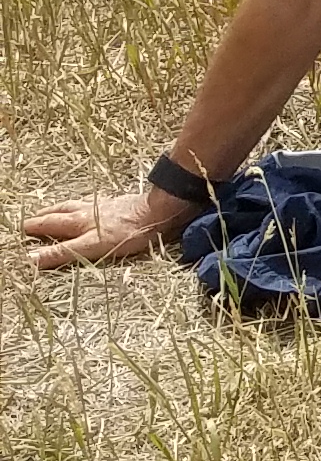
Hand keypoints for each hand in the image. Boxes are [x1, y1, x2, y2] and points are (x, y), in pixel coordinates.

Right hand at [23, 186, 184, 273]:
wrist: (160, 211)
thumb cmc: (127, 231)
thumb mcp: (91, 246)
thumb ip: (62, 252)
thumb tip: (31, 258)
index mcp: (77, 221)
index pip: (48, 224)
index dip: (33, 228)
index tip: (20, 231)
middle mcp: (87, 210)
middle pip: (59, 212)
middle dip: (42, 216)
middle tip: (30, 219)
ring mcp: (104, 205)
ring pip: (75, 205)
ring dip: (60, 208)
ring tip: (53, 210)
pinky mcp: (120, 204)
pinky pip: (94, 203)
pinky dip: (84, 205)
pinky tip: (90, 206)